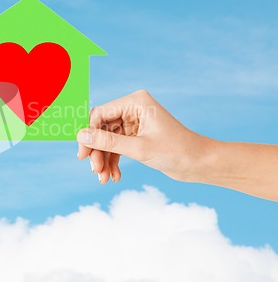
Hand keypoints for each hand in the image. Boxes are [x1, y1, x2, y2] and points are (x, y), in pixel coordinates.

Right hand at [76, 90, 209, 183]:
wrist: (200, 164)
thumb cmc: (176, 151)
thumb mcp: (139, 148)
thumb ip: (108, 143)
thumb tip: (81, 136)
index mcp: (135, 102)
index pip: (100, 114)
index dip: (89, 134)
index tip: (83, 155)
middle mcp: (133, 108)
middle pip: (102, 128)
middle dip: (98, 151)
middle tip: (94, 170)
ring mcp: (134, 122)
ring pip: (108, 140)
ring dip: (104, 159)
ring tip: (104, 179)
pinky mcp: (137, 135)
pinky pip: (117, 146)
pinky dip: (114, 161)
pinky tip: (115, 176)